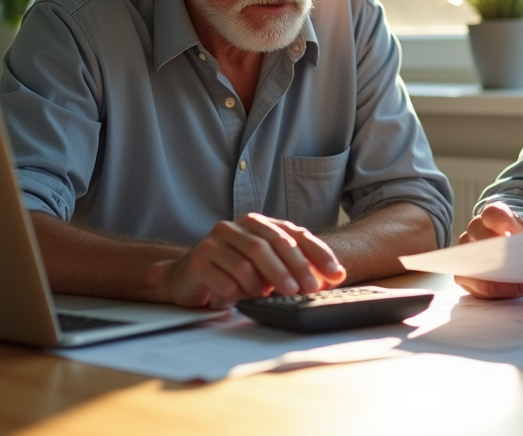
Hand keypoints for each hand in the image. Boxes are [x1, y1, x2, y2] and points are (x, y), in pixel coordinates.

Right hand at [161, 213, 346, 307]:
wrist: (188, 276)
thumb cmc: (233, 270)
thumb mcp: (266, 265)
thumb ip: (296, 265)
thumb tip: (335, 275)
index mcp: (258, 223)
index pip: (294, 233)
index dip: (317, 253)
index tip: (335, 274)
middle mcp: (236, 227)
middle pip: (271, 244)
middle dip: (294, 267)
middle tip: (308, 289)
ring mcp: (215, 242)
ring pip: (248, 260)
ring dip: (268, 281)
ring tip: (281, 296)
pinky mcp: (200, 260)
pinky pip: (226, 278)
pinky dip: (242, 292)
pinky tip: (249, 300)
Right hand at [455, 194, 522, 298]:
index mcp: (497, 216)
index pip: (492, 213)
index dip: (501, 222)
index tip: (513, 233)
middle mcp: (478, 231)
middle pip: (477, 234)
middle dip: (497, 250)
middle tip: (520, 264)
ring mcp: (469, 253)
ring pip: (470, 259)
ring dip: (495, 274)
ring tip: (522, 285)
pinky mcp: (467, 275)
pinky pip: (470, 281)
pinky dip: (489, 289)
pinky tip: (510, 293)